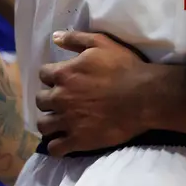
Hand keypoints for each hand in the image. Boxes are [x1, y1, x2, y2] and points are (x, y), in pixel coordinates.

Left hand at [35, 30, 162, 154]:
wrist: (144, 96)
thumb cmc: (125, 67)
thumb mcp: (102, 43)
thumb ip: (75, 39)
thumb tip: (54, 37)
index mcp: (63, 74)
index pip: (43, 74)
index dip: (52, 76)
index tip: (62, 79)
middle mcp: (60, 98)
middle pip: (40, 100)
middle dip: (49, 99)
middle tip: (62, 100)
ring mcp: (68, 121)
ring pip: (44, 125)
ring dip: (49, 122)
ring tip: (59, 122)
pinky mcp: (78, 140)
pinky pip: (56, 148)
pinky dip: (57, 146)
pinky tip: (63, 141)